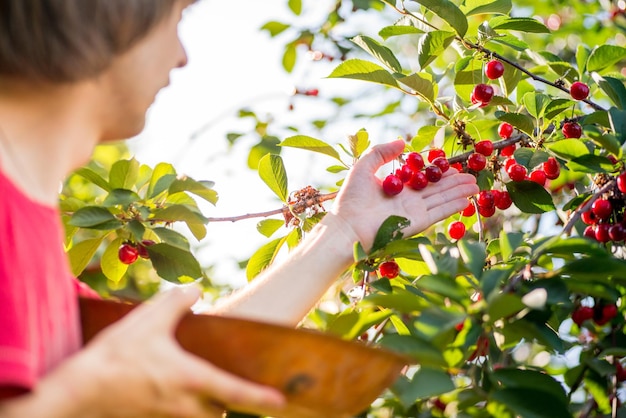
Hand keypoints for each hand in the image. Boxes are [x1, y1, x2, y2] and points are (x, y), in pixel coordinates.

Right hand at [33, 288, 285, 417]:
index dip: (261, 397)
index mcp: (190, 380)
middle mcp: (183, 405)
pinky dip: (181, 409)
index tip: (281, 402)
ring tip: (198, 388)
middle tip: (232, 389)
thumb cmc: (116, 356)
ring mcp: (165, 417)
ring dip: (204, 407)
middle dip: (226, 403)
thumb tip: (196, 288)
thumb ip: (177, 300)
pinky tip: (166, 390)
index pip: (235, 392)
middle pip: (218, 412)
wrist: (78, 391)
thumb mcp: (149, 319)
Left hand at [331, 140, 478, 250]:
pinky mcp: (416, 223)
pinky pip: (438, 212)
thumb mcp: (363, 167)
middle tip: (472, 174)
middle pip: (436, 190)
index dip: (437, 173)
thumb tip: (402, 143)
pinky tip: (466, 200)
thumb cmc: (351, 199)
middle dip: (454, 182)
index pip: (422, 180)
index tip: (451, 166)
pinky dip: (453, 206)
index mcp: (396, 190)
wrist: (347, 227)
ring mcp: (413, 213)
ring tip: (476, 184)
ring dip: (459, 192)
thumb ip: (381, 152)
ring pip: (441, 200)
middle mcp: (407, 202)